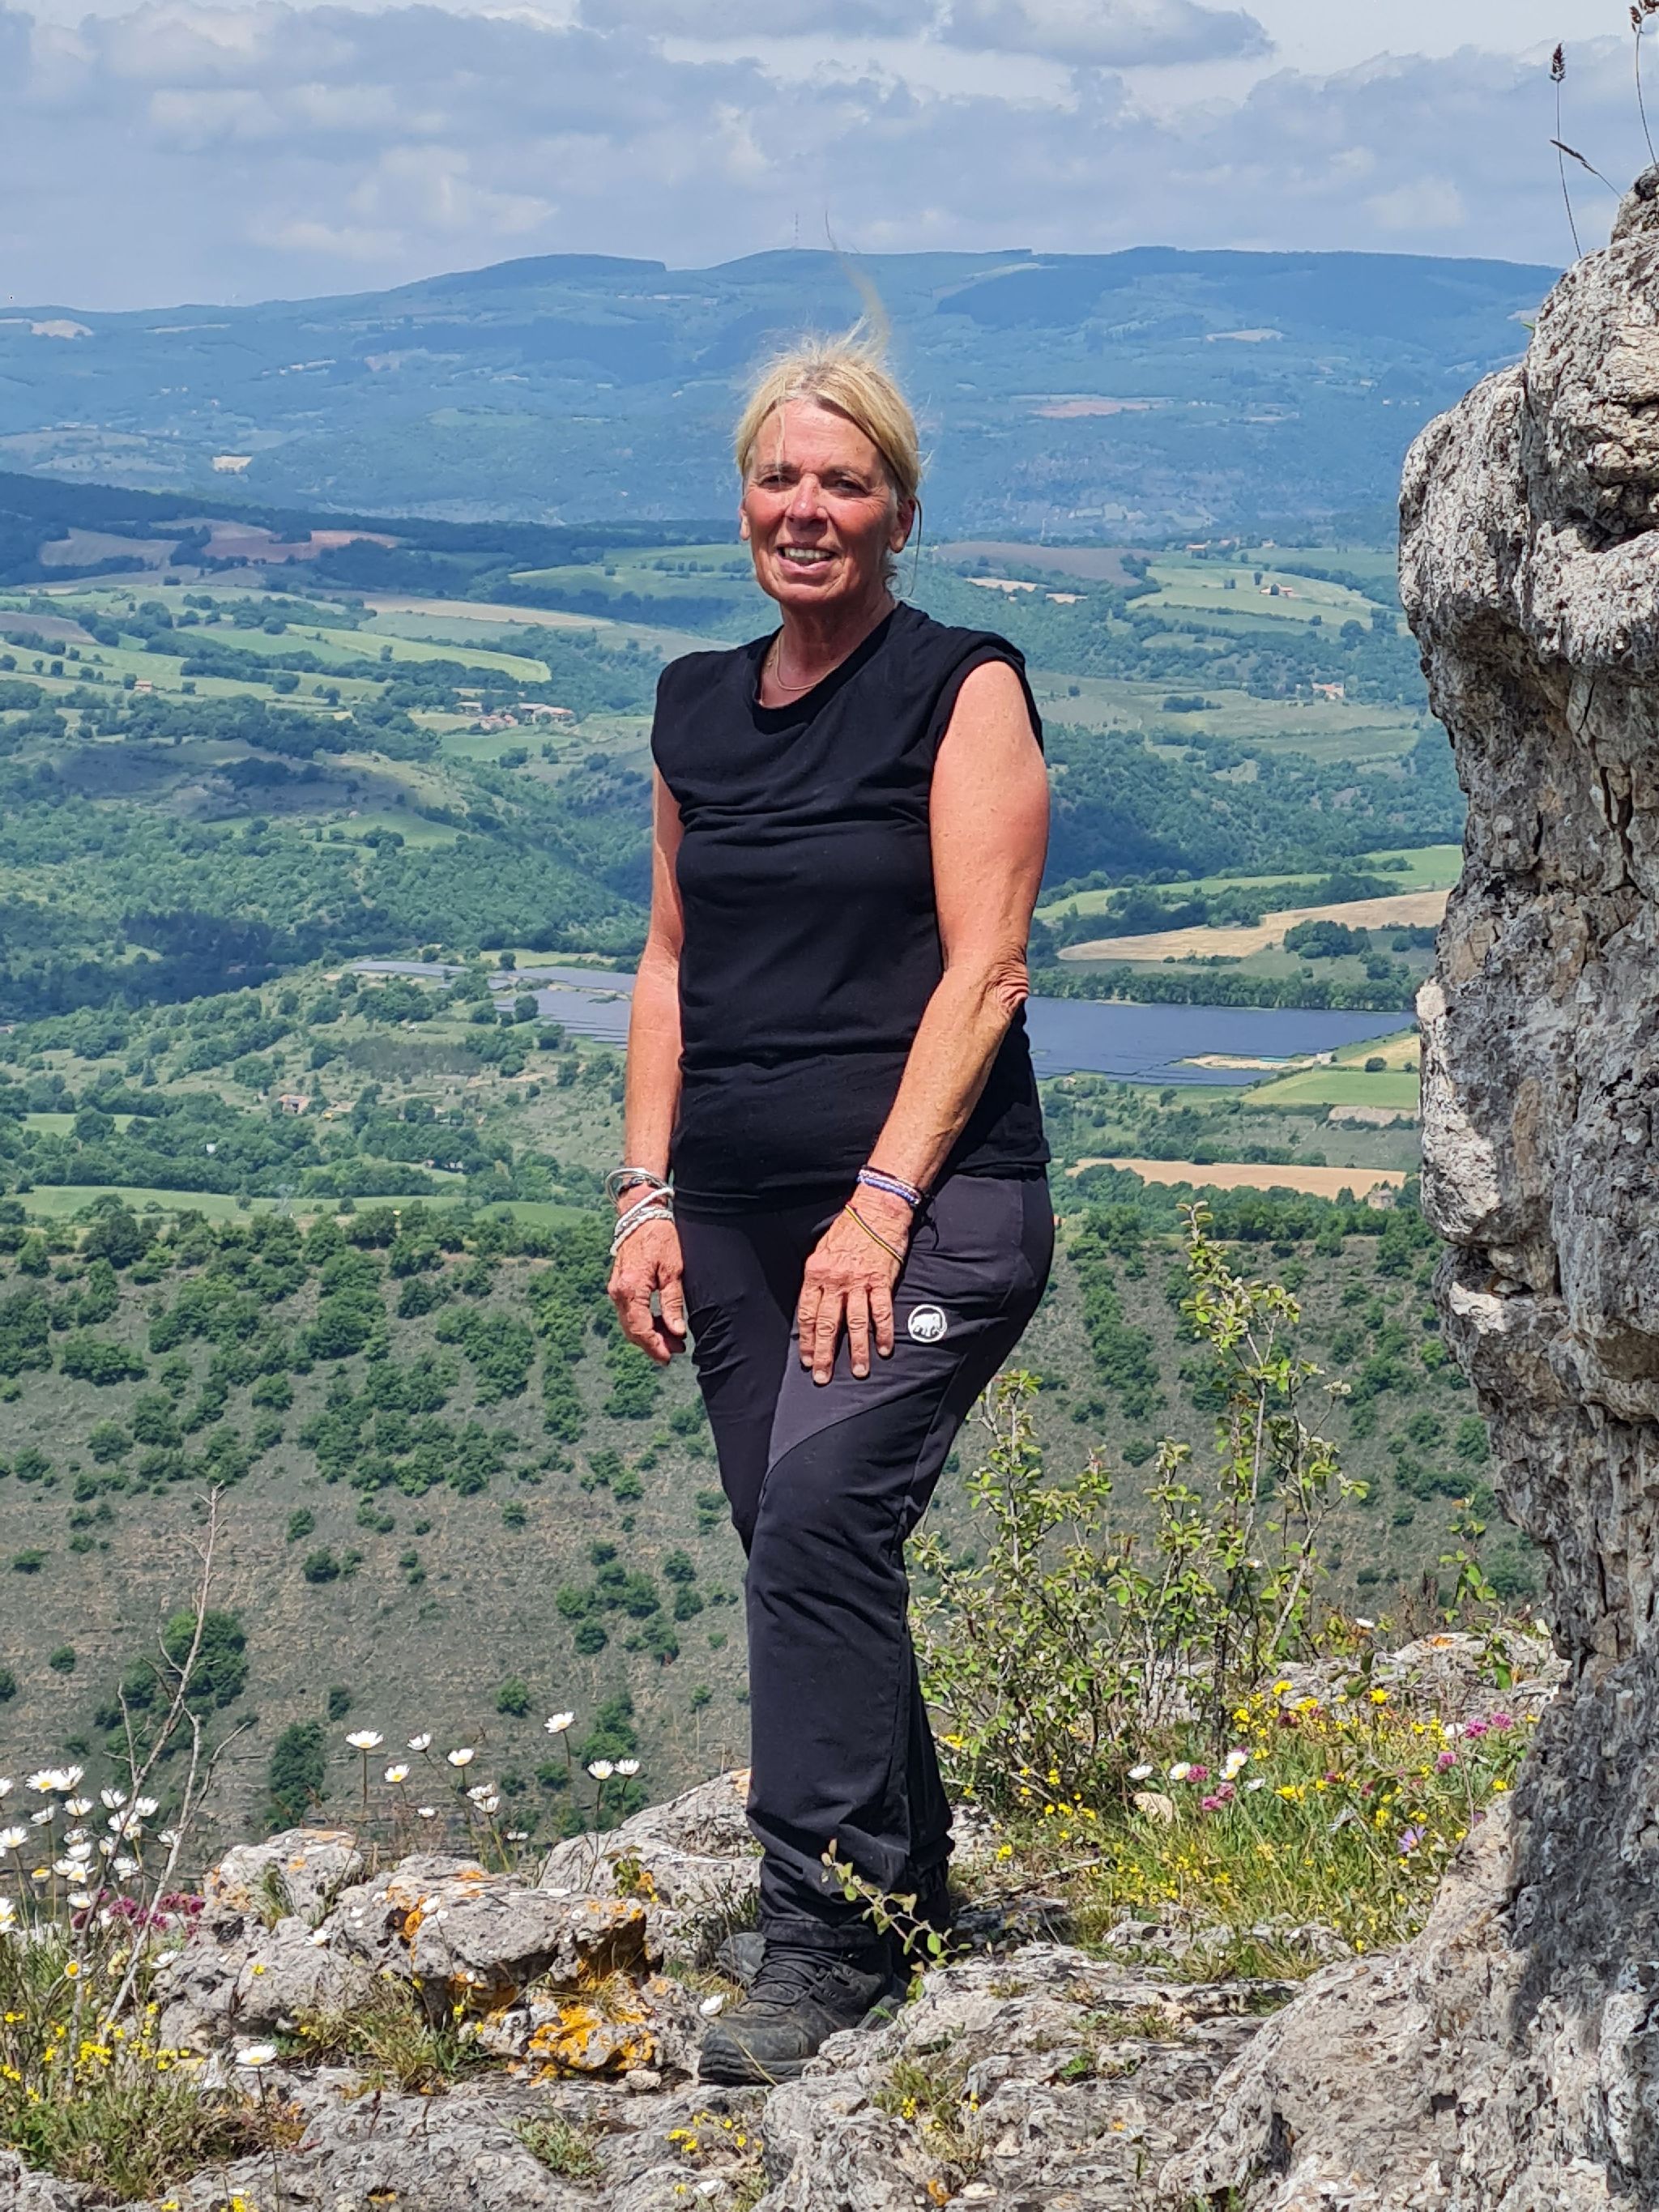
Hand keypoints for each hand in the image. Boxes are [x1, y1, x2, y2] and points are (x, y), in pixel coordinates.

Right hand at [608, 1217, 686, 1364]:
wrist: (641, 1215)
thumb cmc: (660, 1238)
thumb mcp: (673, 1271)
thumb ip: (673, 1302)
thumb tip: (676, 1330)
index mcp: (631, 1290)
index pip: (640, 1329)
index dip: (655, 1347)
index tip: (669, 1358)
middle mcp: (618, 1292)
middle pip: (632, 1330)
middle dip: (653, 1344)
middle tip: (676, 1351)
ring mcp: (616, 1289)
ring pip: (629, 1323)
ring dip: (649, 1334)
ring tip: (673, 1339)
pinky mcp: (619, 1285)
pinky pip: (628, 1311)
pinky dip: (643, 1321)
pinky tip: (660, 1323)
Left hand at [797, 1192, 911, 1383]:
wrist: (876, 1208)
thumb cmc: (849, 1228)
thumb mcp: (822, 1250)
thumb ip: (818, 1277)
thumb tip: (814, 1303)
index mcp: (816, 1273)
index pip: (807, 1313)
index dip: (806, 1339)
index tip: (806, 1358)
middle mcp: (835, 1280)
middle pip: (827, 1324)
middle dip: (824, 1353)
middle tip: (822, 1376)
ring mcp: (859, 1282)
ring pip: (855, 1323)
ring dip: (856, 1350)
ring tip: (858, 1370)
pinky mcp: (881, 1281)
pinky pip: (881, 1311)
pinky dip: (884, 1332)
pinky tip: (885, 1348)